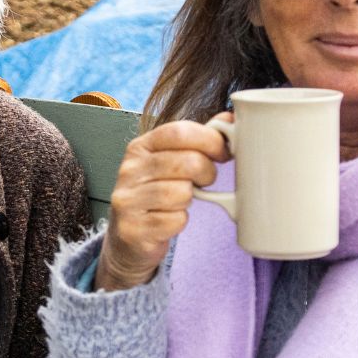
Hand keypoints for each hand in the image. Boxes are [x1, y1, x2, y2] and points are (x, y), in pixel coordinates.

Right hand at [94, 114, 231, 291]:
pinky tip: (169, 219)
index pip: (179, 132)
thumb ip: (196, 139)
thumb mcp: (169, 161)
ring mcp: (128, 200)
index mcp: (139, 147)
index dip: (209, 139)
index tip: (223, 151)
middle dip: (207, 172)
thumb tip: (229, 119)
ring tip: (181, 199)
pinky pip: (175, 220)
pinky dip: (180, 221)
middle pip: (187, 162)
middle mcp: (129, 170)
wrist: (128, 238)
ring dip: (190, 199)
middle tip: (204, 180)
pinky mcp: (133, 229)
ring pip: (182, 193)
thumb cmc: (155, 194)